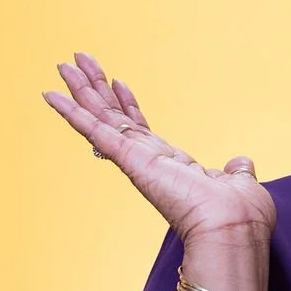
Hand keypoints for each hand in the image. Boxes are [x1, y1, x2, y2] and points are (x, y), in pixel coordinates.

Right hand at [43, 52, 275, 247]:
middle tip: (77, 63)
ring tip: (62, 65)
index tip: (118, 81)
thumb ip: (236, 173)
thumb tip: (240, 165)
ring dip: (81, 90)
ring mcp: (136, 160)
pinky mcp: (128, 159)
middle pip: (114, 118)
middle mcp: (149, 162)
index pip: (143, 130)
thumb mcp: (239, 185)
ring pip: (100, 118)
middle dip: (97, 89)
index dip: (129, 105)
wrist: (232, 227)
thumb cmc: (238, 214)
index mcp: (172, 166)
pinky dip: (70, 111)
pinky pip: (94, 130)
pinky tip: (50, 93)